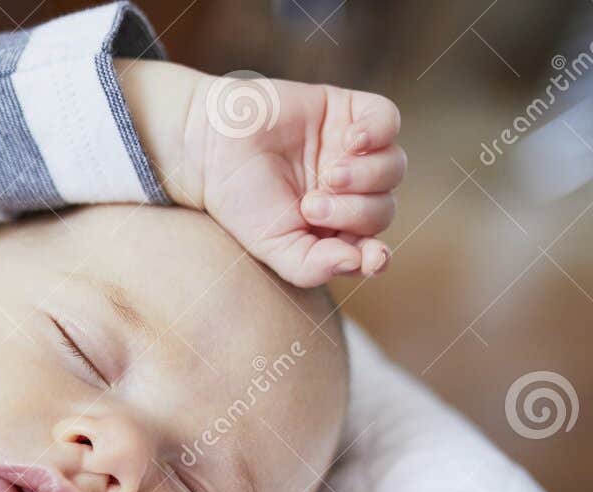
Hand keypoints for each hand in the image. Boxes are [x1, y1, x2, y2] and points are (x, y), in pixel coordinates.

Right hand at [119, 60, 404, 287]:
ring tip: (330, 175)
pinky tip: (351, 140)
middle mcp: (349, 191)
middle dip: (354, 212)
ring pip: (393, 168)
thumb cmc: (238, 201)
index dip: (377, 255)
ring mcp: (352, 151)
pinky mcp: (350, 112)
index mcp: (332, 229)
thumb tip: (360, 263)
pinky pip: (388, 121)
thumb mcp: (271, 245)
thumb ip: (312, 266)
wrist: (211, 146)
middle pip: (383, 208)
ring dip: (368, 176)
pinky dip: (378, 133)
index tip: (373, 257)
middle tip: (311, 205)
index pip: (371, 247)